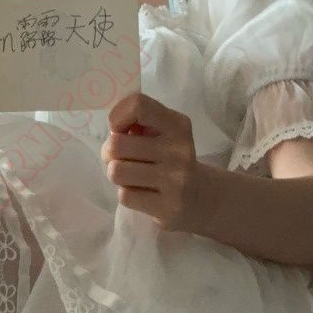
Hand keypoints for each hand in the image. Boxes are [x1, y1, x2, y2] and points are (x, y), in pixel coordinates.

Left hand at [100, 91, 205, 231]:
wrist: (203, 199)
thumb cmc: (172, 161)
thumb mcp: (165, 134)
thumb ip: (140, 124)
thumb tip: (113, 129)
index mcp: (177, 125)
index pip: (138, 106)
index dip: (117, 117)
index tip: (118, 130)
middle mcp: (179, 150)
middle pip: (117, 145)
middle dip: (109, 153)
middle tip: (120, 158)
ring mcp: (175, 180)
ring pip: (117, 171)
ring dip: (116, 175)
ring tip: (129, 176)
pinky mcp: (167, 207)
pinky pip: (125, 195)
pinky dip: (126, 194)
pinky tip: (141, 193)